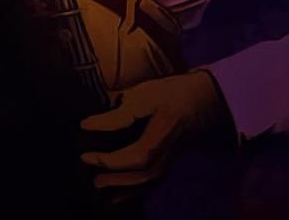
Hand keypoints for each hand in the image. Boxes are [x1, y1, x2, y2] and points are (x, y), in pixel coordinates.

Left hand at [81, 70, 231, 197]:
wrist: (203, 99)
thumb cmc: (171, 94)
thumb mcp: (144, 96)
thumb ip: (118, 114)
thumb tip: (86, 125)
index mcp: (161, 137)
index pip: (137, 156)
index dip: (110, 160)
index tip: (85, 156)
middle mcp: (168, 154)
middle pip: (143, 176)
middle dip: (115, 179)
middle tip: (91, 178)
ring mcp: (171, 160)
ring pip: (149, 182)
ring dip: (123, 187)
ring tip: (99, 186)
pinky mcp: (170, 161)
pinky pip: (153, 182)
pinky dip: (134, 189)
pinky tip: (117, 193)